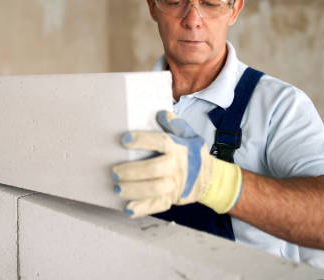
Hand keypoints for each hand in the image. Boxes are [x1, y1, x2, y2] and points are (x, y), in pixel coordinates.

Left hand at [111, 110, 241, 217]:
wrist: (210, 178)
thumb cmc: (193, 154)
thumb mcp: (190, 136)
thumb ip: (177, 125)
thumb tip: (162, 114)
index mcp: (179, 148)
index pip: (161, 142)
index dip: (142, 140)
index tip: (124, 139)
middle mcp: (176, 167)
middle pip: (154, 169)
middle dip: (132, 171)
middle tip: (114, 171)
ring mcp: (174, 185)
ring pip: (154, 189)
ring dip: (133, 190)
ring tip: (116, 188)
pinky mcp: (171, 199)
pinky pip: (157, 205)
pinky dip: (142, 209)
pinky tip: (128, 209)